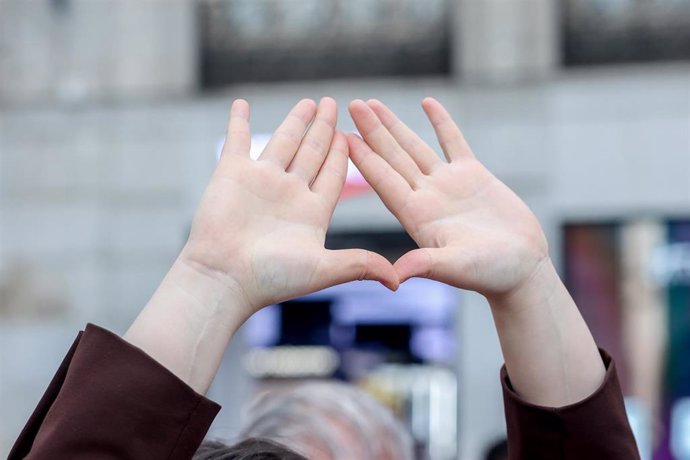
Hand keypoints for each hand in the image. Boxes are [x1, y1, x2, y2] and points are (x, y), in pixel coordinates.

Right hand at [180, 98, 397, 317]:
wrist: (224, 279)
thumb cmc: (272, 278)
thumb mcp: (323, 269)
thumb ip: (359, 265)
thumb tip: (398, 282)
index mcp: (312, 211)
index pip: (333, 174)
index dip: (343, 153)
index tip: (353, 134)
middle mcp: (289, 193)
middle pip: (312, 152)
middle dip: (324, 128)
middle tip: (333, 104)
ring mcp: (260, 181)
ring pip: (283, 142)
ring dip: (295, 121)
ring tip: (308, 103)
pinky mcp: (232, 173)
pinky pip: (238, 140)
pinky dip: (239, 122)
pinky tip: (242, 104)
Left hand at [347, 98, 547, 299]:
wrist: (522, 269)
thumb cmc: (491, 273)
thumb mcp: (457, 267)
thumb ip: (426, 264)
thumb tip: (394, 276)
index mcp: (417, 216)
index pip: (385, 181)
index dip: (365, 158)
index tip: (344, 136)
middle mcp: (427, 197)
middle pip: (393, 158)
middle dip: (373, 131)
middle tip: (352, 105)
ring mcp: (448, 184)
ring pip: (415, 147)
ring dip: (394, 125)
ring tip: (373, 104)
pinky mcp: (474, 175)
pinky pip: (452, 142)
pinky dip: (440, 122)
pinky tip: (427, 103)